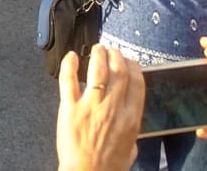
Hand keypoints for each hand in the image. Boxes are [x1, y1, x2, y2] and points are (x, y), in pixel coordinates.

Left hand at [56, 47, 144, 170]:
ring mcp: (91, 107)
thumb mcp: (131, 148)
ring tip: (97, 48)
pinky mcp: (70, 109)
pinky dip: (69, 65)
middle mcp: (113, 108)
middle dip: (116, 55)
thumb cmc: (109, 167)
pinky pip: (69, 81)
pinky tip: (71, 56)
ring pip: (97, 70)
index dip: (134, 66)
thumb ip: (131, 131)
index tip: (129, 60)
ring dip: (98, 55)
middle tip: (112, 50)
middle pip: (118, 71)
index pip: (137, 82)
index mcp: (131, 118)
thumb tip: (130, 121)